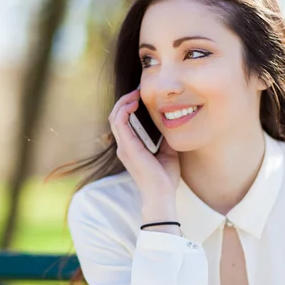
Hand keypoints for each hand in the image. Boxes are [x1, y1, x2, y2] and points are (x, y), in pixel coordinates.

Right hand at [108, 88, 180, 204]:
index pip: (124, 122)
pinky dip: (124, 110)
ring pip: (115, 116)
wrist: (162, 193)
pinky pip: (120, 122)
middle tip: (138, 91)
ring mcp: (124, 146)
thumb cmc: (164, 177)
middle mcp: (124, 146)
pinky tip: (134, 103)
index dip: (129, 107)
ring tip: (135, 94)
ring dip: (123, 102)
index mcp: (132, 147)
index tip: (141, 97)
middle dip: (125, 101)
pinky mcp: (127, 146)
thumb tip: (169, 124)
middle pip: (117, 116)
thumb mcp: (167, 152)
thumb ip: (164, 138)